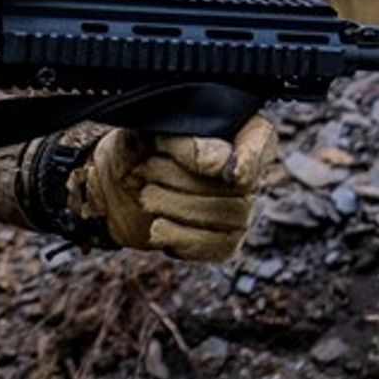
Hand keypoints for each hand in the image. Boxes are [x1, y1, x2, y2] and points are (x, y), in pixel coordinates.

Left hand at [70, 116, 278, 263]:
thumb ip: (185, 138)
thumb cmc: (140, 146)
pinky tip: (157, 227)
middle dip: (180, 179)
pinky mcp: (224, 241)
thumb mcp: (150, 130)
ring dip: (175, 206)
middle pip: (236, 187)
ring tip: (146, 195)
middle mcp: (248, 171)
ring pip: (227, 217)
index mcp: (241, 130)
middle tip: (147, 168)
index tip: (209, 165)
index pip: (261, 143)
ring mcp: (241, 210)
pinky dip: (180, 238)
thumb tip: (220, 163)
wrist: (117, 182)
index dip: (243, 157)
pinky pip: (218, 247)